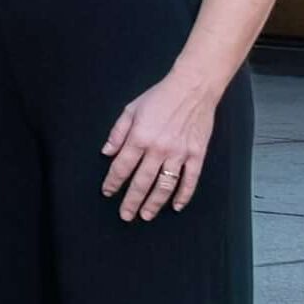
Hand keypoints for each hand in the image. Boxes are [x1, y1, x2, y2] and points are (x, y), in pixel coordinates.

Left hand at [100, 76, 217, 220]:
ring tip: (146, 215)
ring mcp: (180, 154)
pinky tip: (177, 206)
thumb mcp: (131, 109)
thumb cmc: (159, 97)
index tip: (108, 193)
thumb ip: (118, 132)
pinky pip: (190, 180)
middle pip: (142, 182)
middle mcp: (158, 149)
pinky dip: (184, 195)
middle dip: (132, 201)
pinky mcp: (197, 155)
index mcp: (139, 137)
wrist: (193, 88)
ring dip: (155, 203)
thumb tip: (106, 153)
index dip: (113, 182)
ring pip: (165, 185)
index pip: (122, 167)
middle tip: (125, 215)